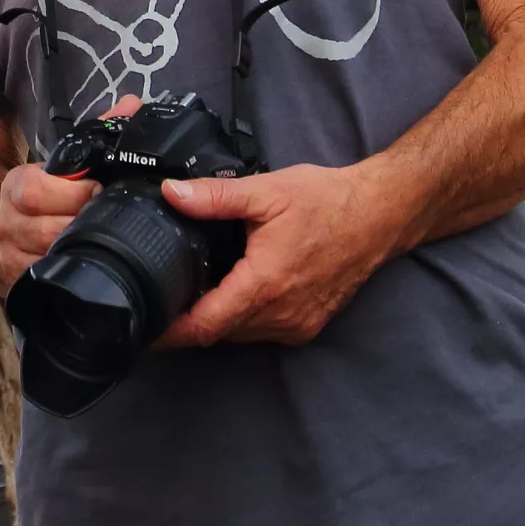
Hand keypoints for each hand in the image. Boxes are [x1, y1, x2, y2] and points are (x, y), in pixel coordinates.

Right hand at [0, 94, 146, 288]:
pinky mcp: (20, 285)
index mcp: (16, 187)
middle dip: (83, 226)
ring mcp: (12, 257)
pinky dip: (71, 279)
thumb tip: (132, 104)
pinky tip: (92, 271)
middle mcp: (9, 224)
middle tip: (110, 221)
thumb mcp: (56, 163)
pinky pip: (48, 286)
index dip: (73, 193)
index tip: (99, 190)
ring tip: (106, 246)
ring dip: (81, 254)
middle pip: (46, 230)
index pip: (36, 190)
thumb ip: (95, 132)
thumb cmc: (36, 193)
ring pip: (48, 261)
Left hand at [150, 161, 411, 348]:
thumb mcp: (266, 191)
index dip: (170, 331)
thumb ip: (214, 197)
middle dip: (189, 321)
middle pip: (219, 331)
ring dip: (217, 319)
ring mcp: (297, 324)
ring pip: (241, 334)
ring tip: (193, 291)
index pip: (205, 325)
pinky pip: (263, 331)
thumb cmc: (328, 202)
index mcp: (265, 285)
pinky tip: (235, 289)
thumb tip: (172, 194)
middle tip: (161, 297)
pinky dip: (243, 317)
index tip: (145, 327)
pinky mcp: (308, 324)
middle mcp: (281, 314)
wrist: (379, 215)